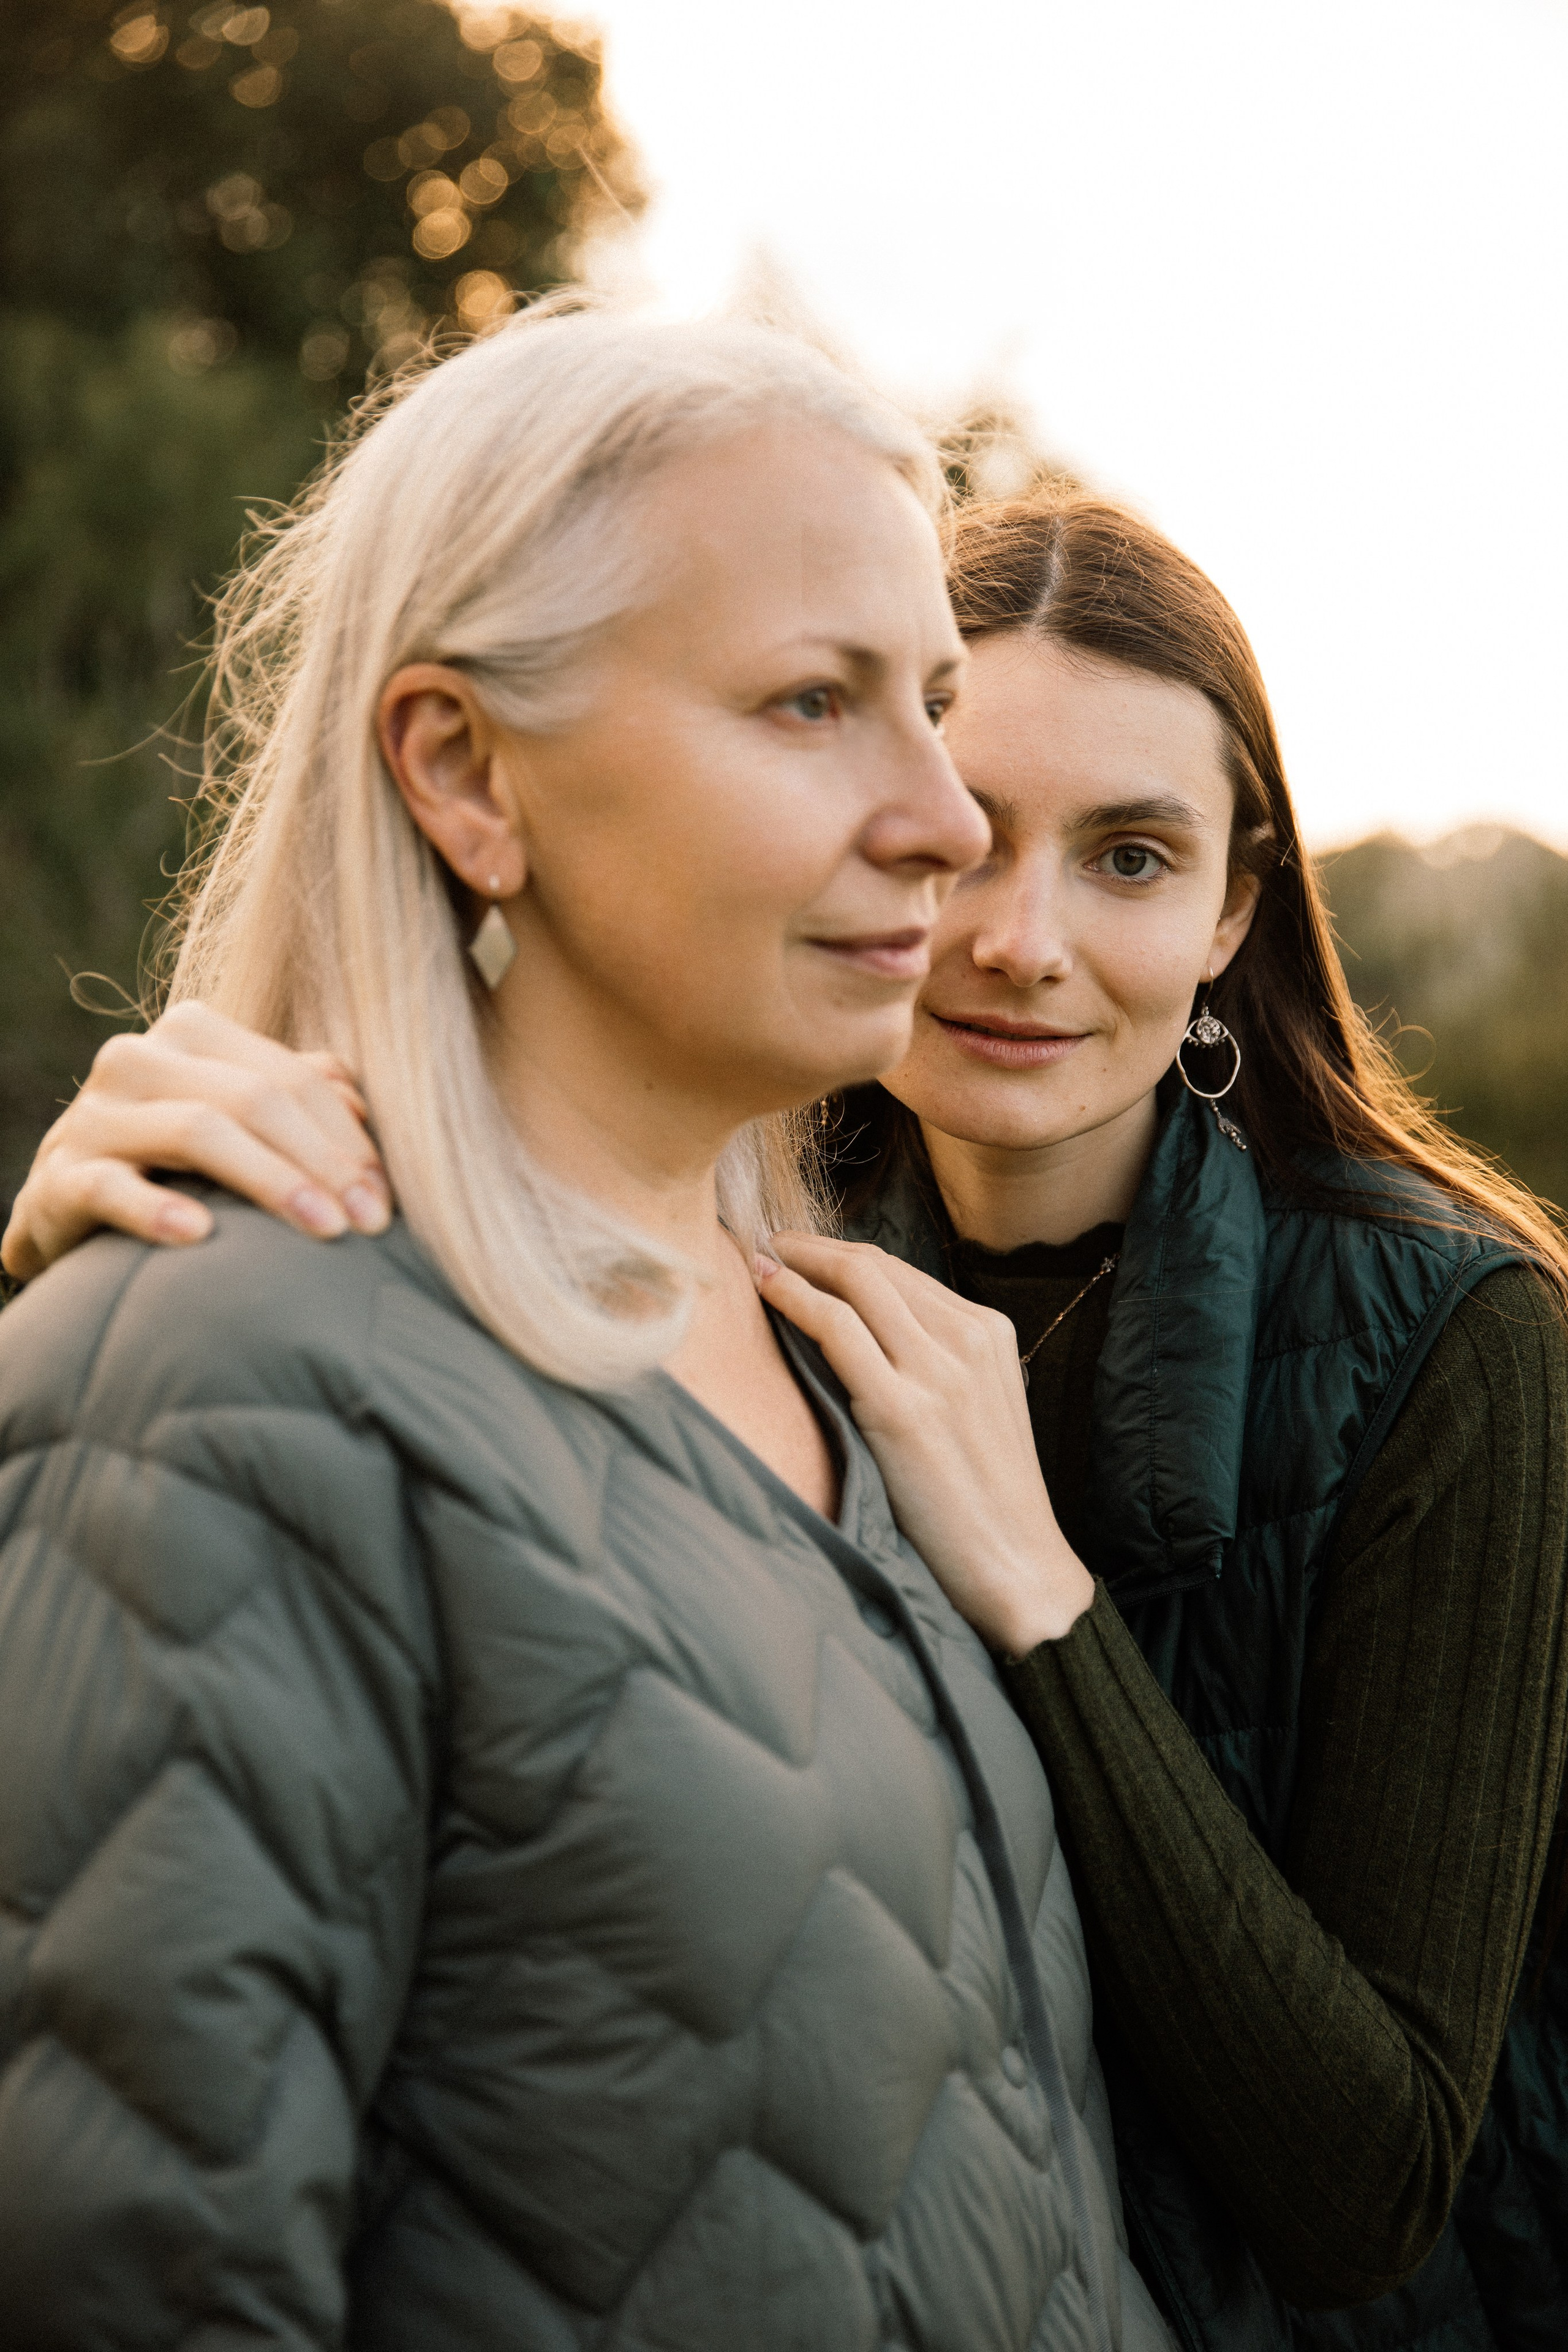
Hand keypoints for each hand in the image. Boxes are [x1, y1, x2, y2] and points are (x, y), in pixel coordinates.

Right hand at [1, 1001, 390, 1281]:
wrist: (73, 1213)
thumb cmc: (178, 1167)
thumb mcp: (239, 1123)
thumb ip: (300, 1098)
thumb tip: (366, 1106)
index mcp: (192, 1033)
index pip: (292, 1078)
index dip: (348, 1139)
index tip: (386, 1202)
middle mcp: (138, 1059)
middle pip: (253, 1099)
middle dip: (323, 1162)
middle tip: (368, 1224)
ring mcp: (92, 1117)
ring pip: (197, 1131)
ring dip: (271, 1182)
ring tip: (324, 1230)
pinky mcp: (58, 1179)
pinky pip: (111, 1188)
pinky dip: (157, 1209)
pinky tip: (200, 1235)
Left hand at [758, 1234, 1094, 1655]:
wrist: (1016, 1566)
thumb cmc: (983, 1498)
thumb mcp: (976, 1408)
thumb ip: (934, 1364)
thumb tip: (861, 1333)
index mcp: (989, 1335)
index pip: (901, 1272)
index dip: (841, 1255)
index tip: (800, 1253)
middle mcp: (967, 1341)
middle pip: (874, 1267)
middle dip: (812, 1247)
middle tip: (767, 1245)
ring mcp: (938, 1372)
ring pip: (854, 1283)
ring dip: (797, 1262)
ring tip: (758, 1262)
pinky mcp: (902, 1409)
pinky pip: (836, 1329)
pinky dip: (794, 1299)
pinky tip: (765, 1291)